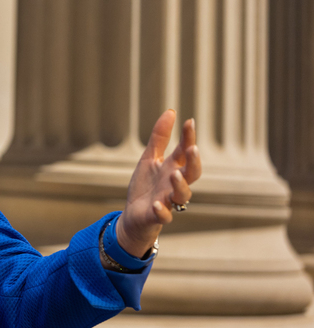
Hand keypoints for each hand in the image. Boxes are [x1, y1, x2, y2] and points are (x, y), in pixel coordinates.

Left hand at [118, 110, 201, 257]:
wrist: (133, 215)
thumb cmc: (146, 186)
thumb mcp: (150, 158)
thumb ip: (160, 137)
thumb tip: (171, 111)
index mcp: (173, 168)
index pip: (185, 151)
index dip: (189, 138)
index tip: (189, 122)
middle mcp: (174, 184)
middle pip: (192, 173)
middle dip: (194, 162)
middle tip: (192, 149)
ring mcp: (168, 200)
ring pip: (182, 195)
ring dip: (180, 185)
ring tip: (173, 175)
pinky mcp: (157, 216)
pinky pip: (165, 216)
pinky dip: (163, 211)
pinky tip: (157, 204)